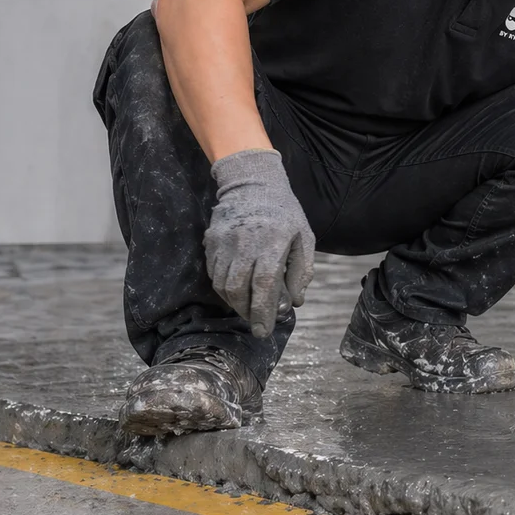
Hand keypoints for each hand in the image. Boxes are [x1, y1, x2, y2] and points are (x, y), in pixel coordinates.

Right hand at [204, 149, 314, 337]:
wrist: (253, 185)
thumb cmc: (285, 214)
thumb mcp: (304, 238)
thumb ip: (302, 271)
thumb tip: (294, 302)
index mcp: (273, 242)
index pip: (264, 284)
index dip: (263, 311)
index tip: (264, 330)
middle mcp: (245, 243)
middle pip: (238, 289)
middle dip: (247, 312)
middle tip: (257, 323)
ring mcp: (224, 242)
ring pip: (222, 284)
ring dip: (235, 303)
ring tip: (249, 309)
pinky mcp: (211, 242)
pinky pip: (213, 274)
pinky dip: (224, 289)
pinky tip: (238, 291)